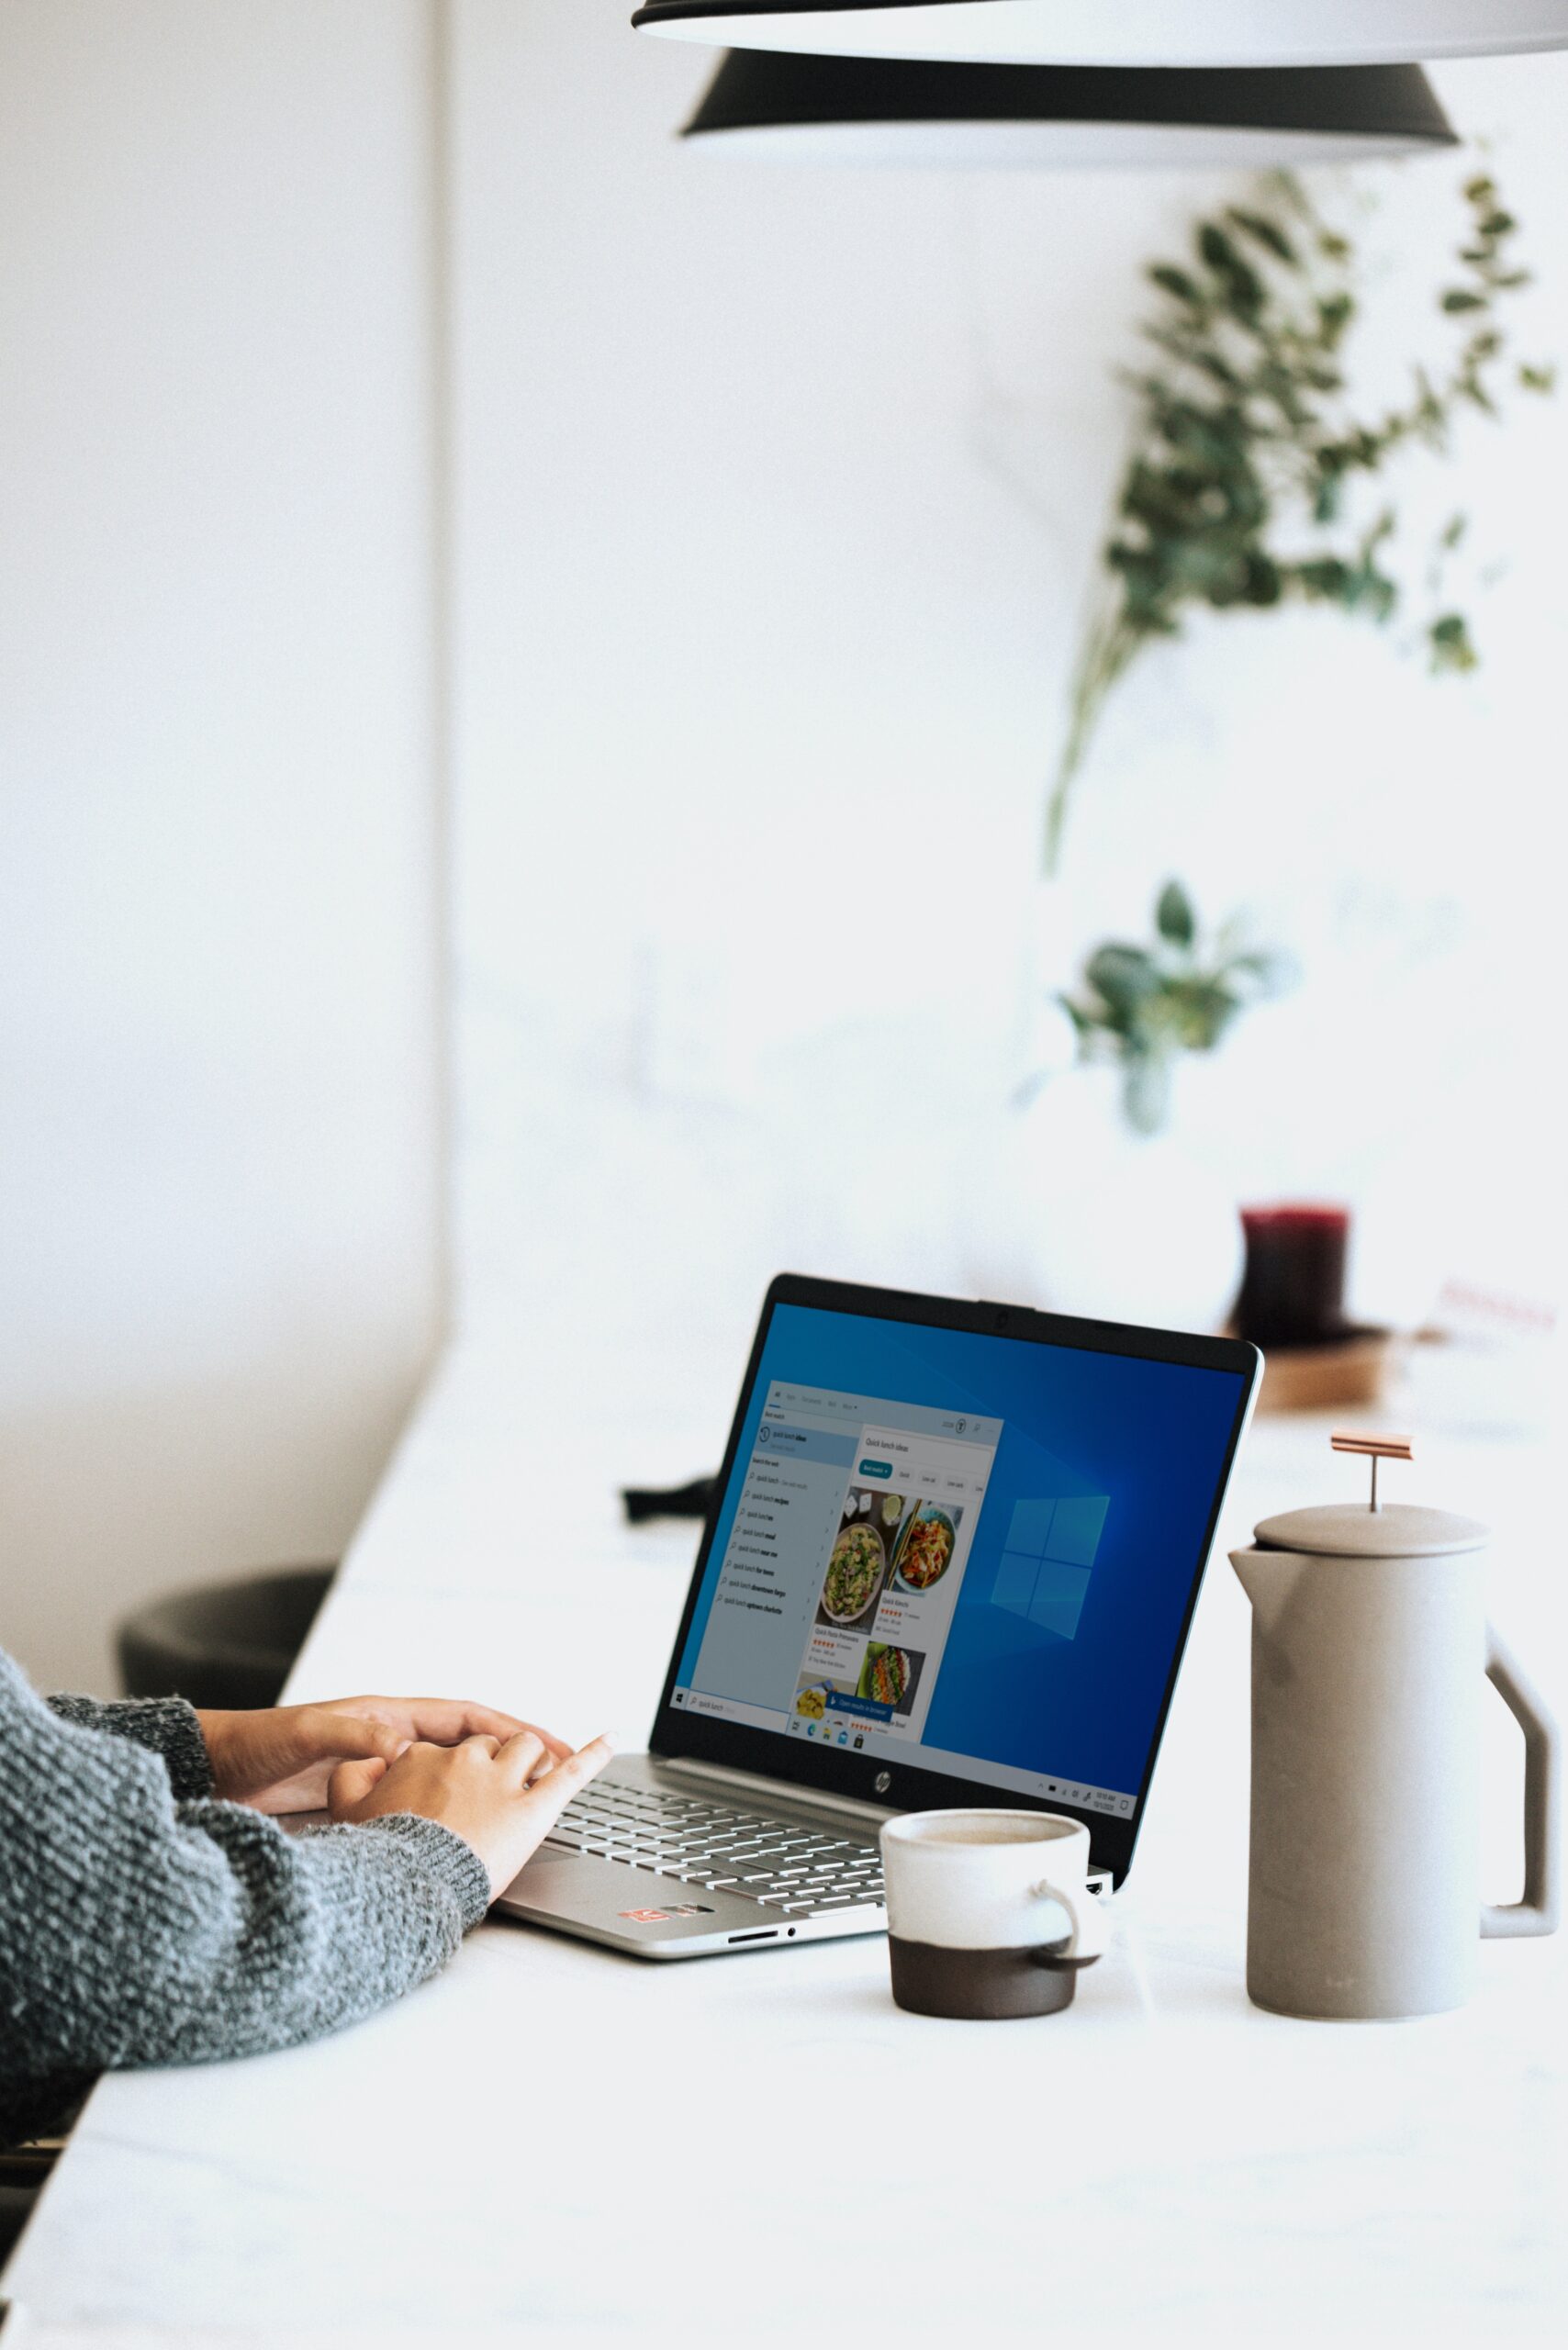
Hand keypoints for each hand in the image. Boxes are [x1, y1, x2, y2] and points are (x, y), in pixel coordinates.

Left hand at [196, 1696, 572, 1813]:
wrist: (217, 1769)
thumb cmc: (258, 1744)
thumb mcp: (308, 1735)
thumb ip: (353, 1737)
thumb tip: (400, 1747)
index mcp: (389, 1717)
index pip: (467, 1718)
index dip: (511, 1729)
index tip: (551, 1744)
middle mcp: (393, 1740)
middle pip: (471, 1747)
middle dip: (516, 1759)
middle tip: (561, 1777)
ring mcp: (384, 1771)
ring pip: (453, 1778)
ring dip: (491, 1789)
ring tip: (530, 1808)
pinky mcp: (368, 1801)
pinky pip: (426, 1803)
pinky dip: (455, 1814)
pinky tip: (471, 1835)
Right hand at [328, 1730, 615, 1901]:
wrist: (404, 1888)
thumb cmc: (379, 1854)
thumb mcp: (347, 1807)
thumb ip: (355, 1776)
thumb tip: (372, 1761)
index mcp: (424, 1757)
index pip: (447, 1752)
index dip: (452, 1775)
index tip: (447, 1796)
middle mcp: (465, 1761)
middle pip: (491, 1747)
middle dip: (496, 1764)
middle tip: (492, 1797)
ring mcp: (502, 1782)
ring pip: (527, 1749)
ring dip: (531, 1760)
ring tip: (532, 1779)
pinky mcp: (533, 1809)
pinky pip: (570, 1773)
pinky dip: (594, 1755)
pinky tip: (611, 1740)